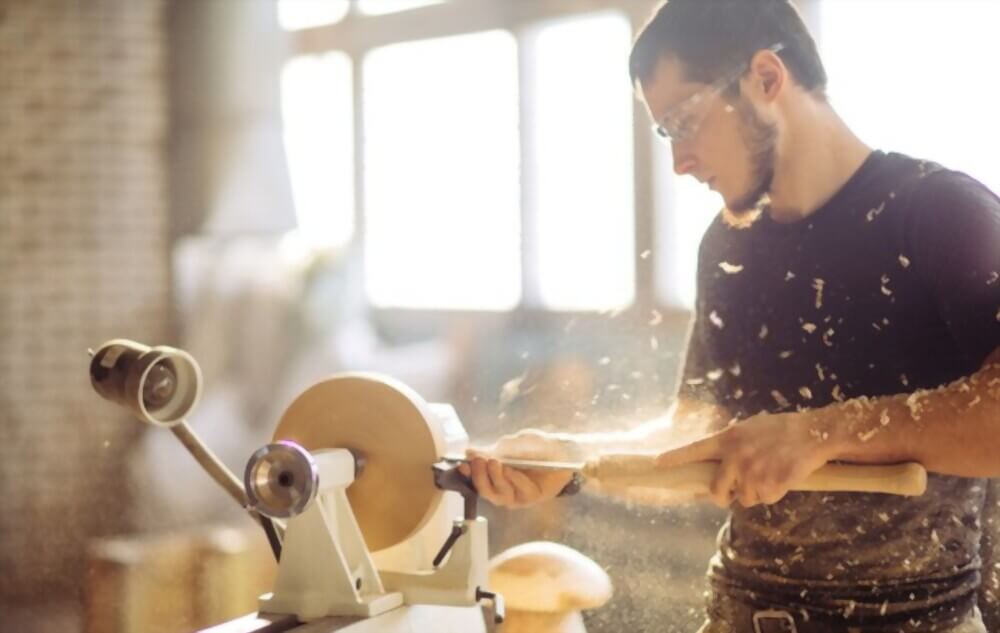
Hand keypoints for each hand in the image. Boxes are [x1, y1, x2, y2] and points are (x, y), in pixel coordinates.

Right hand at [458, 429, 576, 507]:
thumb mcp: (513, 443)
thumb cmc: (535, 449)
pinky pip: (520, 490)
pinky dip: (514, 479)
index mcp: (494, 478)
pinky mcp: (532, 498)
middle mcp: (503, 491)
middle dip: (480, 476)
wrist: (562, 454)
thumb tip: (470, 452)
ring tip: (494, 462)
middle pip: (485, 490)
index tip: (461, 464)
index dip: (467, 474)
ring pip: (500, 493)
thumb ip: (494, 450)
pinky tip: (511, 470)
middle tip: (479, 460)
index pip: (476, 479)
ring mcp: (517, 497)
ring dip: (496, 477)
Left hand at [655, 410, 837, 507]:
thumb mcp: (749, 429)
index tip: (657, 463)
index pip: (695, 449)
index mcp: (728, 438)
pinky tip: (780, 478)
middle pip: (716, 490)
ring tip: (769, 474)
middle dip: (721, 496)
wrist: (812, 434)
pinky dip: (772, 494)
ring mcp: (752, 473)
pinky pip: (764, 500)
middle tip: (728, 495)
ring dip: (754, 493)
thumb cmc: (781, 429)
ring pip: (743, 498)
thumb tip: (717, 463)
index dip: (675, 458)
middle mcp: (735, 457)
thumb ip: (731, 444)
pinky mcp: (770, 486)